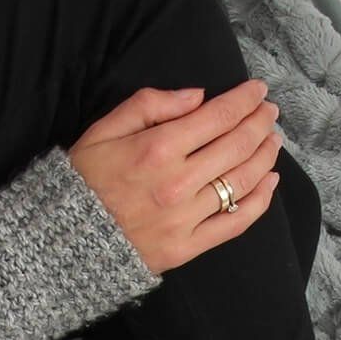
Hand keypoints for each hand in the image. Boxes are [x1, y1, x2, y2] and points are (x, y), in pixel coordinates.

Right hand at [68, 80, 281, 272]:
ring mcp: (186, 218)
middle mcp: (178, 182)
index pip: (217, 117)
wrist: (67, 241)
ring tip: (273, 142)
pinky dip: (259, 201)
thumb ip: (150, 105)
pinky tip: (270, 182)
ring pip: (241, 182)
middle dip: (260, 125)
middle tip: (271, 113)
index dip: (245, 101)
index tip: (259, 92)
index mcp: (158, 148)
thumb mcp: (104, 129)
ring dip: (265, 158)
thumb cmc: (85, 180)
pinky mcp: (189, 247)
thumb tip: (198, 97)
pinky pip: (235, 223)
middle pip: (236, 146)